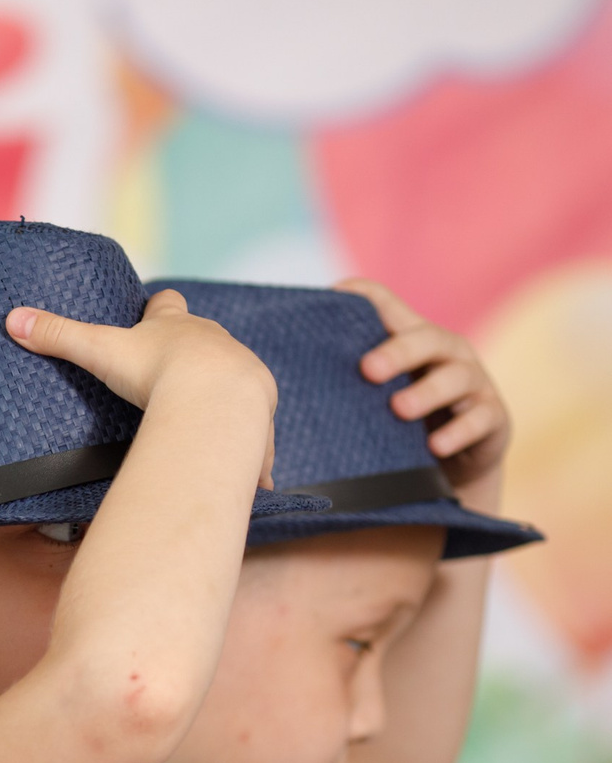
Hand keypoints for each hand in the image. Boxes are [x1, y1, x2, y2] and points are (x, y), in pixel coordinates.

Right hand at [8, 288, 278, 486]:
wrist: (216, 398)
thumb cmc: (159, 371)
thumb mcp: (99, 350)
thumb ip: (57, 336)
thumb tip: (12, 318)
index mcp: (176, 326)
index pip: (166, 304)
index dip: (158, 306)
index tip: (153, 309)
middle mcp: (214, 343)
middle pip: (204, 338)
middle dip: (191, 353)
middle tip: (171, 374)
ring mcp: (241, 373)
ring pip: (232, 379)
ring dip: (220, 395)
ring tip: (204, 419)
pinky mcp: (256, 412)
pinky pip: (252, 430)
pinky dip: (247, 448)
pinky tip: (244, 473)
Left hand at [341, 278, 512, 514]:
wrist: (453, 469)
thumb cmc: (398, 426)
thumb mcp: (370, 399)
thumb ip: (341, 381)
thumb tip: (271, 379)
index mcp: (411, 342)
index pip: (390, 308)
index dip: (368, 297)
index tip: (336, 293)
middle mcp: (445, 354)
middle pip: (427, 338)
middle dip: (398, 351)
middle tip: (367, 369)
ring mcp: (473, 384)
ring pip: (457, 377)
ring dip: (427, 393)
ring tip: (399, 409)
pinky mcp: (493, 418)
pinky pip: (481, 420)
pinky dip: (459, 432)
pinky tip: (436, 446)